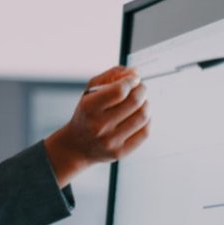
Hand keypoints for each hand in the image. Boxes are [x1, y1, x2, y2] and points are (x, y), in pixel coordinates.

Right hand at [44, 66, 149, 186]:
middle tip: (140, 88)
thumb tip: (135, 72)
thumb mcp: (89, 92)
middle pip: (134, 102)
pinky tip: (140, 117)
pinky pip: (145, 132)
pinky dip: (147, 120)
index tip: (134, 78)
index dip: (131, 80)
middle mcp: (99, 126)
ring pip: (143, 116)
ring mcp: (110, 141)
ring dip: (146, 104)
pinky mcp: (120, 152)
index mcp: (89, 108)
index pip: (119, 90)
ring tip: (141, 102)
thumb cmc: (86, 116)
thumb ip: (110, 76)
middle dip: (142, 90)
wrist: (76, 146)